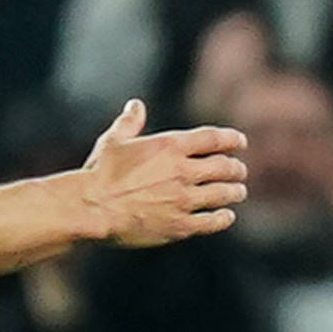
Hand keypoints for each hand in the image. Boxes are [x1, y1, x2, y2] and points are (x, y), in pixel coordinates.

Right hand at [75, 101, 249, 245]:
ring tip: (238, 192)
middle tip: (240, 171)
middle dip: (236, 168)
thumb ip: (129, 123)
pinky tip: (226, 216)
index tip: (241, 142)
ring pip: (223, 194)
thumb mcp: (113, 141)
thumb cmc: (99, 173)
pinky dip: (223, 218)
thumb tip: (136, 105)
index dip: (232, 139)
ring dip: (235, 192)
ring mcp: (183, 200)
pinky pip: (211, 222)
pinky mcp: (180, 226)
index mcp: (170, 147)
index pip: (213, 139)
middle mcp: (182, 172)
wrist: (92, 207)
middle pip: (224, 167)